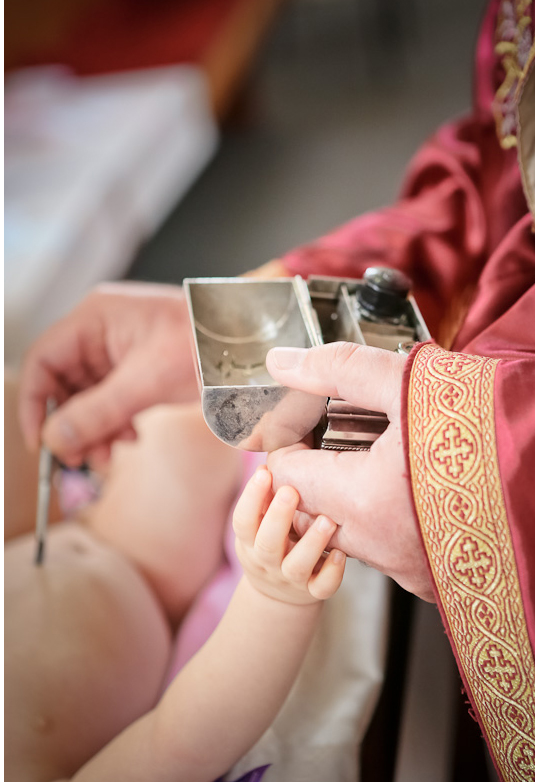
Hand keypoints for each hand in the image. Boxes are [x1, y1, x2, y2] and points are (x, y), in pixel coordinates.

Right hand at [18, 282, 198, 466]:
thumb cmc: (205, 345)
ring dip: (95, 432)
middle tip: (79, 462)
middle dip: (72, 427)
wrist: (252, 347)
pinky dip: (115, 425)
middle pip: (64, 385)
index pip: (42, 361)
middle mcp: (101, 331)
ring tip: (108, 459)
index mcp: (94, 318)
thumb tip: (55, 440)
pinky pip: (112, 401)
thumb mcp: (147, 382)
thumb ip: (98, 412)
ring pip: (88, 399)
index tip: (41, 442)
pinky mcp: (139, 369)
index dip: (35, 403)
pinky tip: (130, 440)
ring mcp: (120, 350)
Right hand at [232, 466, 345, 604]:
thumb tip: (281, 448)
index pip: (243, 521)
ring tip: (327, 521)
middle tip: (291, 491)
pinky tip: (341, 553)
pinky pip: (321, 587)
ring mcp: (290, 578)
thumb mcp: (259, 524)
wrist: (276, 595)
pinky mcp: (312, 591)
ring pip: (297, 566)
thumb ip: (267, 497)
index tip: (265, 472)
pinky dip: (332, 572)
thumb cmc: (271, 544)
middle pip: (267, 543)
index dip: (251, 497)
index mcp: (250, 541)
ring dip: (312, 543)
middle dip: (278, 517)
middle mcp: (267, 561)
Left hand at [265, 342, 433, 601]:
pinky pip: (386, 548)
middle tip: (349, 429)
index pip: (281, 473)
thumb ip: (340, 370)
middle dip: (317, 465)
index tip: (313, 413)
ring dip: (352, 492)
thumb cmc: (497, 426)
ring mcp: (407, 570)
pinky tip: (418, 485)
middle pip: (308, 506)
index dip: (289, 436)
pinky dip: (387, 517)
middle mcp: (376, 547)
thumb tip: (283, 363)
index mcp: (361, 500)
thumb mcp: (414, 381)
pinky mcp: (434, 579)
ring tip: (389, 452)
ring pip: (346, 529)